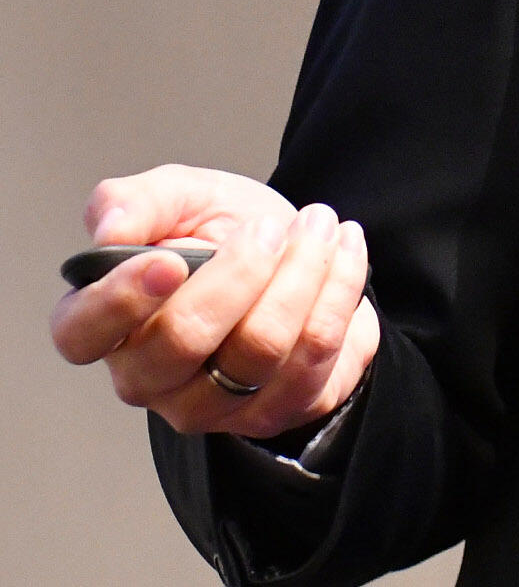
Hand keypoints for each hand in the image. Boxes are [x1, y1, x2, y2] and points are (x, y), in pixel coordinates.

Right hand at [50, 164, 379, 438]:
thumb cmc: (221, 234)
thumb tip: (109, 228)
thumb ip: (135, 200)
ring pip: (259, 347)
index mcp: (103, 324)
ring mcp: (209, 406)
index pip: (82, 334)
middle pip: (184, 339)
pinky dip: (339, 291)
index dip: (122, 300)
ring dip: (304, 272)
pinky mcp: (271, 412)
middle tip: (272, 227)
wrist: (296, 255)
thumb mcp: (180, 197)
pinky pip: (313, 357)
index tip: (172, 260)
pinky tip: (345, 253)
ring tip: (320, 227)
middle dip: (243, 269)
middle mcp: (147, 378)